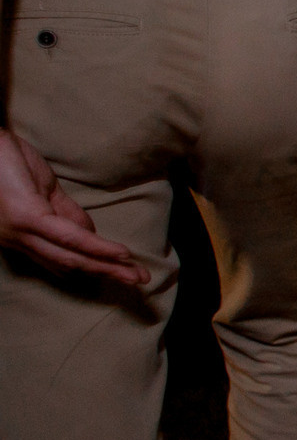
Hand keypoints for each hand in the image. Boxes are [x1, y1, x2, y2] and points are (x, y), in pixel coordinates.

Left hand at [0, 130, 146, 287]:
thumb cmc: (5, 159)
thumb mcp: (42, 188)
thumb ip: (65, 212)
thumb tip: (91, 234)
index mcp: (19, 233)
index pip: (58, 257)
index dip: (89, 266)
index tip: (116, 273)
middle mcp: (17, 240)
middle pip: (69, 263)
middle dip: (106, 273)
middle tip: (140, 280)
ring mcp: (20, 232)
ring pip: (70, 257)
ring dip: (107, 267)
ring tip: (136, 274)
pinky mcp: (27, 218)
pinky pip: (69, 237)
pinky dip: (97, 247)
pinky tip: (119, 253)